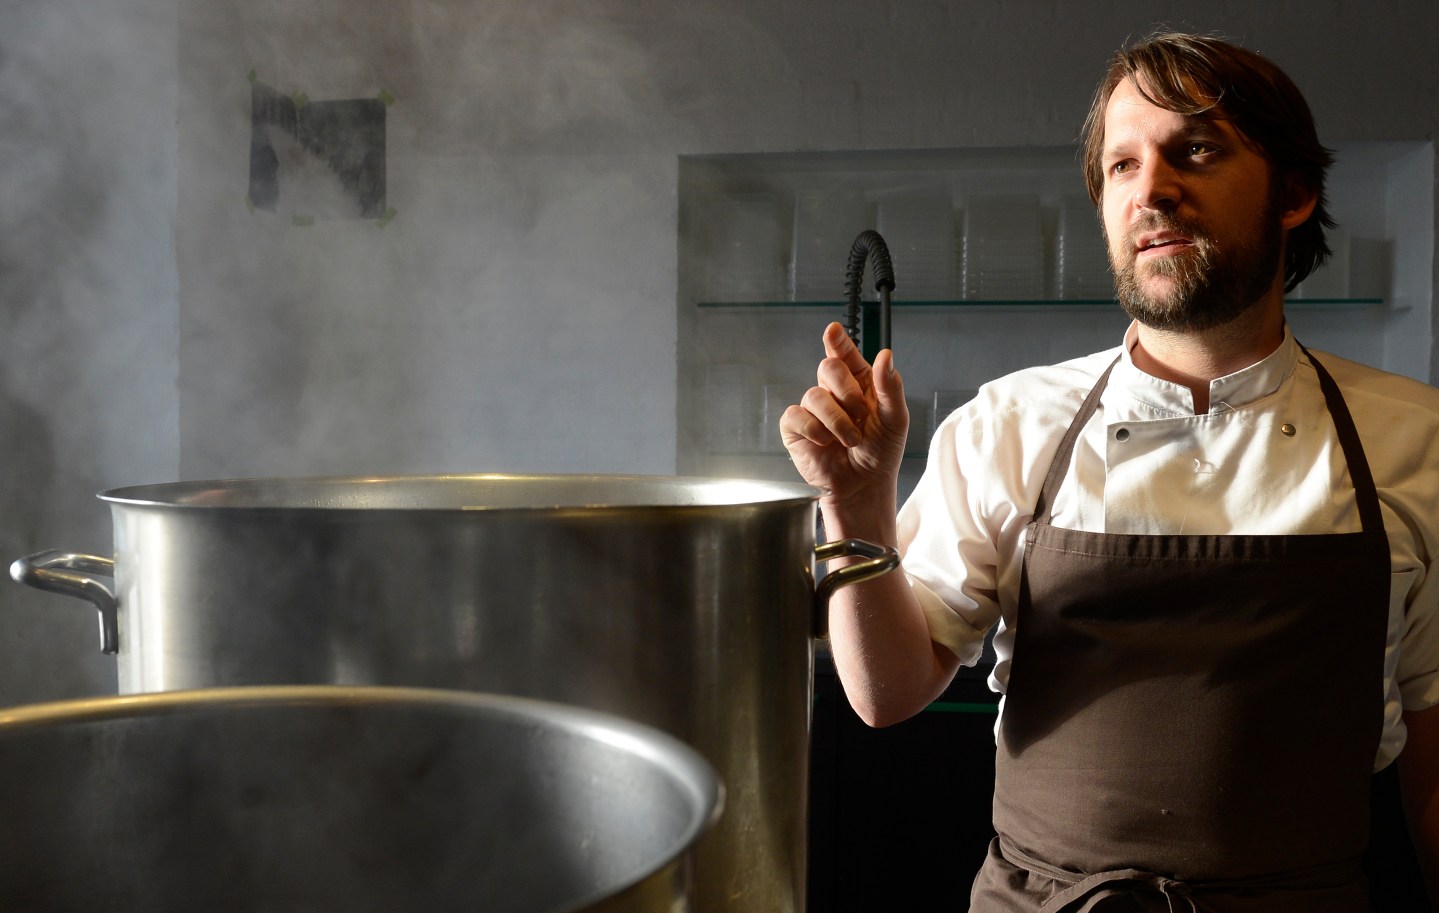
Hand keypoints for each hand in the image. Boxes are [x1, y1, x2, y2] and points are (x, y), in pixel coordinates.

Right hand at [779, 322, 908, 507]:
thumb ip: (890, 387)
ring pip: (814, 395)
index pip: (845, 354)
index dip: (838, 341)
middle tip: (861, 414)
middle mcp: (834, 392)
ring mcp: (813, 409)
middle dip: (846, 390)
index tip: (833, 330)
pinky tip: (825, 442)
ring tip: (850, 440)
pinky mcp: (796, 428)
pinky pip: (797, 416)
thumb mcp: (895, 419)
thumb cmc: (881, 452)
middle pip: (828, 367)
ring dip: (837, 420)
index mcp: (859, 383)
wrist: (864, 486)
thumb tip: (885, 355)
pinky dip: (814, 430)